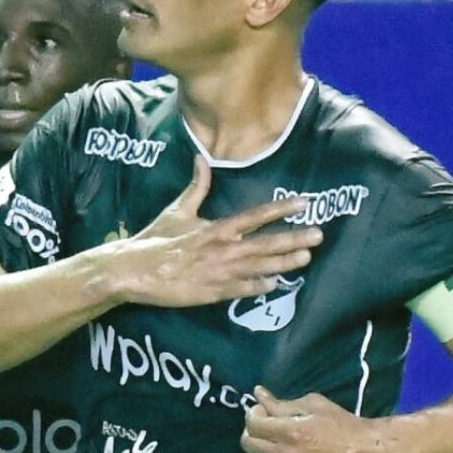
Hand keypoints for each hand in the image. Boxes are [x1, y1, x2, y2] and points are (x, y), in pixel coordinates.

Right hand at [109, 156, 322, 307]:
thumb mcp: (177, 210)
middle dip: (294, 239)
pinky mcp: (211, 293)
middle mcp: (223, 249)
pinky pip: (241, 291)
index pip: (256, 216)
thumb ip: (196, 187)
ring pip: (259, 268)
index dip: (281, 209)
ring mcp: (219, 272)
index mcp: (217, 228)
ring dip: (284, 264)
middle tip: (318, 236)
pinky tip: (276, 286)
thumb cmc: (156, 239)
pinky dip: (259, 288)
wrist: (134, 271)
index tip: (304, 203)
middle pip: (266, 243)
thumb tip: (202, 159)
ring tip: (305, 260)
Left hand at [240, 386, 383, 452]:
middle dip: (253, 431)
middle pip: (248, 445)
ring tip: (283, 441)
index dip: (253, 413)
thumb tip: (259, 395)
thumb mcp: (313, 405)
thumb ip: (282, 403)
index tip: (262, 410)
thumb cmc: (342, 424)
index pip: (252, 424)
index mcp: (290, 432)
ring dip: (266, 448)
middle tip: (267, 424)